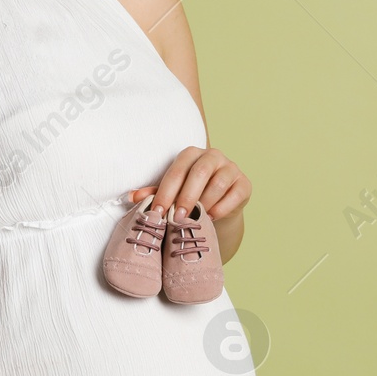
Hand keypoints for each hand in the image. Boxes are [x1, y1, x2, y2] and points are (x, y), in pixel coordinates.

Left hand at [128, 146, 250, 222]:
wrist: (218, 207)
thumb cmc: (190, 196)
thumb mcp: (172, 193)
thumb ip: (155, 193)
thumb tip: (132, 197)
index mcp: (191, 154)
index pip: (177, 170)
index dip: (166, 191)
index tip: (158, 212)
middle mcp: (213, 156)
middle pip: (200, 172)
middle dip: (186, 196)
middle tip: (177, 218)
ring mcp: (231, 168)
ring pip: (218, 183)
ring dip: (205, 203)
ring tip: (194, 220)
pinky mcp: (244, 184)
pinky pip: (234, 194)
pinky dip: (222, 208)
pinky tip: (211, 218)